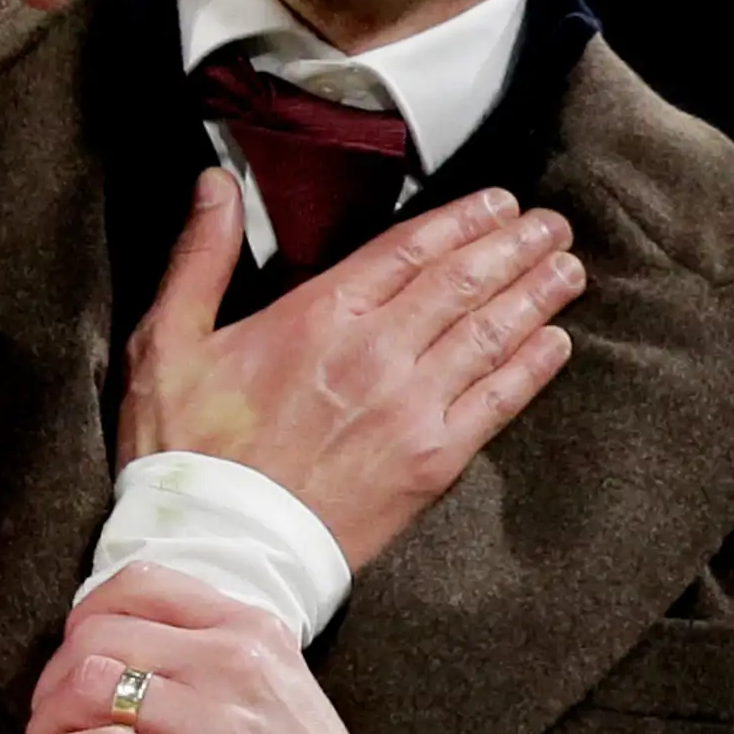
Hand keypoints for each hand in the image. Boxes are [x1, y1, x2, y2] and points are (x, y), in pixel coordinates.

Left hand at [28, 563, 404, 733]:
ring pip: (85, 686)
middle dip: (54, 681)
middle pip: (95, 635)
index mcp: (251, 631)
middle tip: (54, 721)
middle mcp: (232, 665)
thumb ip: (216, 657)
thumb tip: (129, 649)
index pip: (139, 585)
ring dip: (49, 724)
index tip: (75, 661)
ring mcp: (215, 725)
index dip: (84, 620)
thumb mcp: (280, 690)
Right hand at [117, 172, 582, 567]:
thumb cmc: (184, 451)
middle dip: (513, 247)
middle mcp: (376, 352)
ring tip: (566, 269)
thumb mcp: (167, 342)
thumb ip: (200, 258)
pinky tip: (555, 343)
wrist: (215, 548)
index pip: (410, 249)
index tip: (499, 202)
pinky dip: (531, 368)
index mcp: (317, 315)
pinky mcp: (431, 462)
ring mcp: (411, 407)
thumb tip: (217, 185)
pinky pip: (497, 402)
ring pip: (489, 333)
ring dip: (534, 295)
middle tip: (551, 225)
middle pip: (462, 282)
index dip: (463, 220)